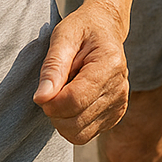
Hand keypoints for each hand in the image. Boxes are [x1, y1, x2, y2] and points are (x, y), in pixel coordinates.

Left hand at [34, 0, 129, 144]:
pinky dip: (73, 122)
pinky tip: (75, 100)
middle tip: (52, 90)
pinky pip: (86, 134)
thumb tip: (41, 98)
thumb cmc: (82, 28)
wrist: (106, 27)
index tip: (43, 90)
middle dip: (54, 112)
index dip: (50, 102)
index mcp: (109, 65)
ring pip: (79, 134)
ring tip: (64, 93)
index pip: (74, 100)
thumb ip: (52, 68)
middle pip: (76, 121)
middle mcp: (119, 87)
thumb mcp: (62, 36)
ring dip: (63, 119)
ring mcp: (120, 102)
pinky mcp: (116, 113)